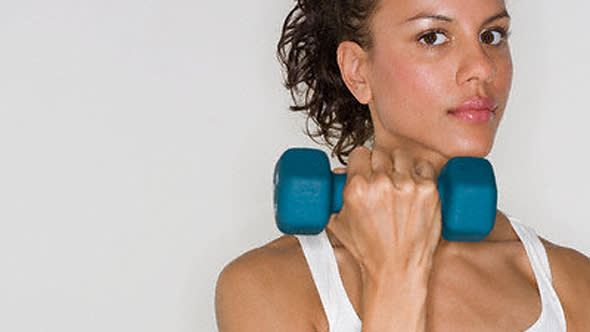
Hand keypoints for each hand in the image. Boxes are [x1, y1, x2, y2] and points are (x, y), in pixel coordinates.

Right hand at [327, 146, 441, 280]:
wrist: (396, 269)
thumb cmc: (370, 251)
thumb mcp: (338, 223)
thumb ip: (331, 199)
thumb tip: (336, 177)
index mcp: (358, 188)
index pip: (360, 153)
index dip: (362, 161)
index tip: (366, 169)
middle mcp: (382, 184)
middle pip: (380, 153)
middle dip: (379, 164)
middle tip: (381, 179)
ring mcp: (407, 186)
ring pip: (402, 156)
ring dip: (399, 165)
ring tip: (398, 180)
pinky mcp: (429, 190)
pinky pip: (425, 166)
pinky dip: (421, 172)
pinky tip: (415, 183)